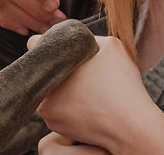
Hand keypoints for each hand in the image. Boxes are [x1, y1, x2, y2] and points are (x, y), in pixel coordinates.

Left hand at [28, 36, 163, 154]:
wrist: (129, 125)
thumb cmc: (121, 85)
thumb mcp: (111, 45)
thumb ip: (88, 37)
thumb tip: (78, 39)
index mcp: (52, 64)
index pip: (35, 43)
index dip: (49, 41)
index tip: (65, 49)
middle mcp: (43, 88)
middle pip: (46, 70)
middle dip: (61, 68)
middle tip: (85, 72)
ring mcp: (47, 111)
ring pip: (52, 91)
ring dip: (65, 88)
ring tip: (91, 90)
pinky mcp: (55, 127)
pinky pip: (59, 109)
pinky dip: (70, 106)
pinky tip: (90, 105)